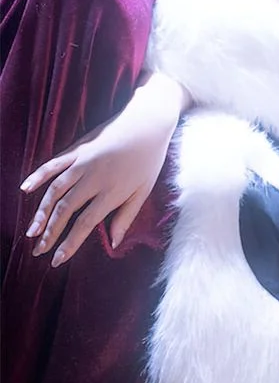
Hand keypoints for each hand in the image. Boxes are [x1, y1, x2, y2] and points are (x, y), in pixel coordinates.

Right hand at [22, 73, 187, 264]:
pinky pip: (53, 164)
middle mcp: (93, 178)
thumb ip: (126, 217)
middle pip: (65, 210)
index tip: (57, 260)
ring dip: (40, 212)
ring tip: (31, 231)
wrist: (147, 122)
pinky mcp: (77, 149)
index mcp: (112, 192)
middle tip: (38, 251)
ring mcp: (82, 162)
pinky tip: (24, 190)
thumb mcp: (144, 190)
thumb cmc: (150, 159)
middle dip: (49, 233)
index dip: (68, 243)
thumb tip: (113, 243)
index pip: (84, 224)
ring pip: (54, 191)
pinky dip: (37, 176)